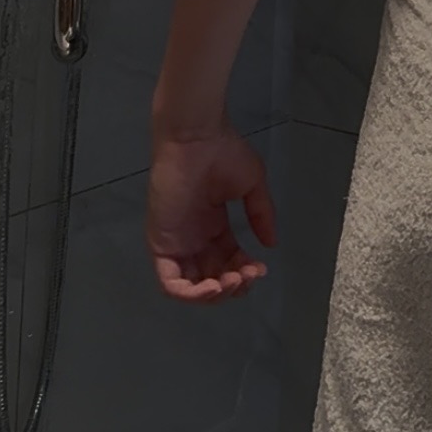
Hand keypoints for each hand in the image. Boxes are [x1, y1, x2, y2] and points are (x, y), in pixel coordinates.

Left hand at [147, 122, 275, 302]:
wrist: (196, 137)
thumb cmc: (223, 153)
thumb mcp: (252, 186)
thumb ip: (261, 215)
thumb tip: (270, 245)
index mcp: (213, 226)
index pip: (228, 262)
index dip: (245, 272)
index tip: (261, 267)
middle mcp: (193, 239)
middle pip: (211, 279)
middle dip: (233, 285)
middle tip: (248, 275)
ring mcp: (176, 243)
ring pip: (190, 287)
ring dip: (213, 294)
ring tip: (232, 282)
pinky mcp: (161, 245)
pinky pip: (170, 283)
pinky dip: (190, 294)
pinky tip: (213, 286)